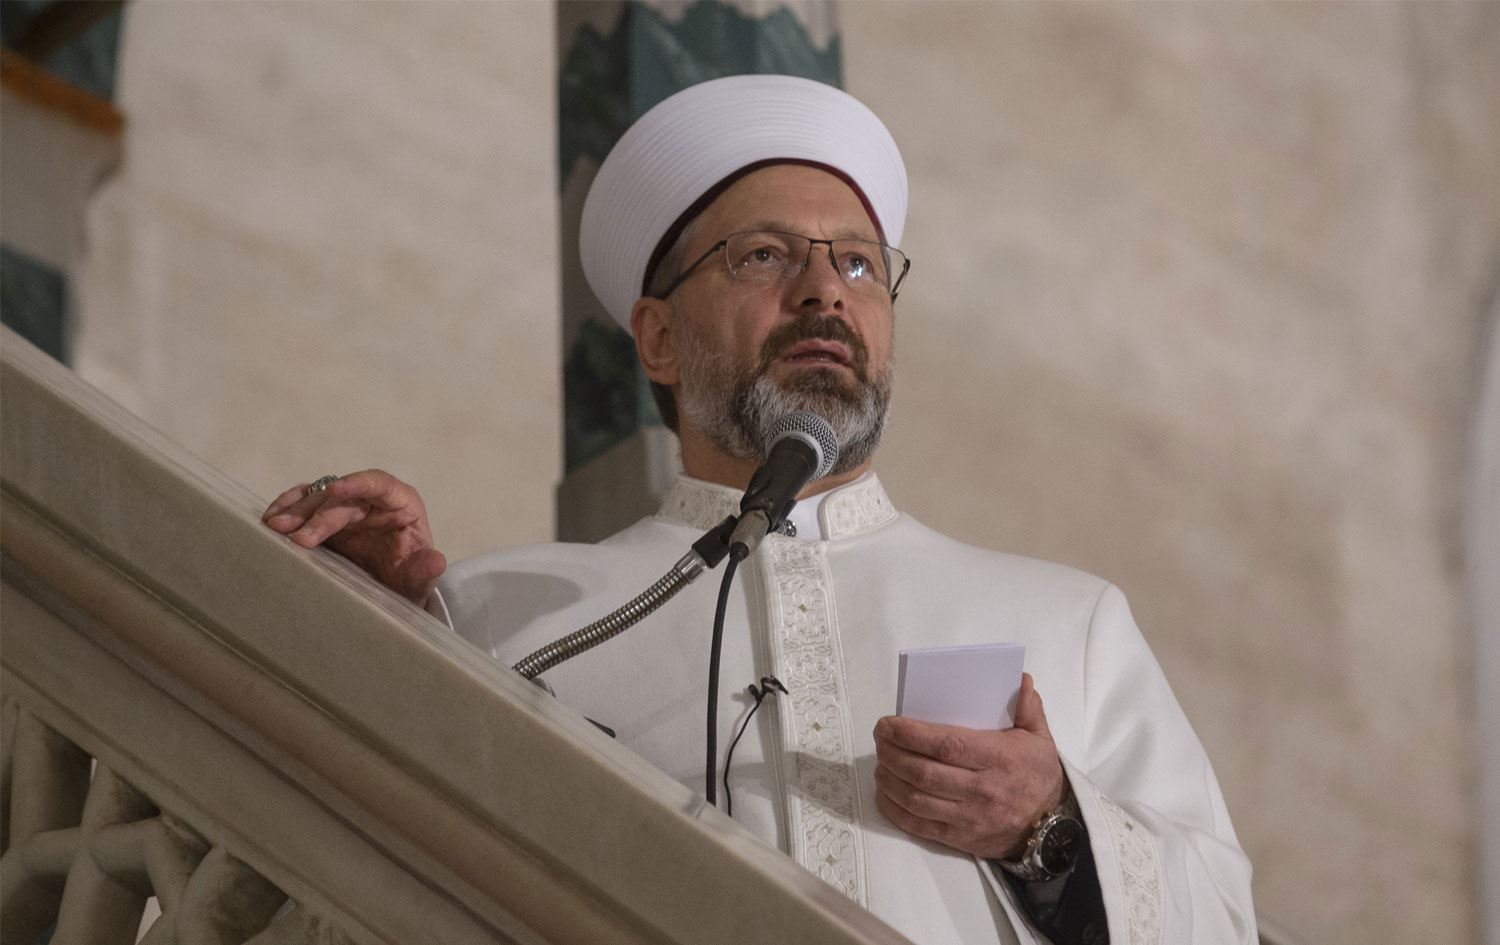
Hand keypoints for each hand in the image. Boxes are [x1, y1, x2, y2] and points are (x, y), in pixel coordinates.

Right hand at [261, 469, 445, 602]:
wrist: (393, 593)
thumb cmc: (409, 581)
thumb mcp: (419, 581)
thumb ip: (425, 571)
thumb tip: (436, 561)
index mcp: (401, 503)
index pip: (379, 483)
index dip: (356, 484)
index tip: (334, 492)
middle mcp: (372, 500)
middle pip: (341, 498)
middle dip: (316, 514)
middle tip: (293, 536)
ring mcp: (347, 507)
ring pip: (317, 498)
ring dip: (294, 511)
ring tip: (273, 528)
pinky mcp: (325, 519)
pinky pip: (303, 505)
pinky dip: (286, 510)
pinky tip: (269, 521)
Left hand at [873, 673, 1065, 859]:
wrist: (1052, 829)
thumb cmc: (1038, 776)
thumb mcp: (1041, 738)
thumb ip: (1029, 708)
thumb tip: (1021, 678)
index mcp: (1000, 759)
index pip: (947, 745)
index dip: (912, 734)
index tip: (889, 723)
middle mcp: (982, 790)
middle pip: (924, 772)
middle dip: (892, 753)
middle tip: (880, 738)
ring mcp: (969, 818)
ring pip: (916, 799)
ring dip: (889, 779)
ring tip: (880, 761)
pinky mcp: (959, 839)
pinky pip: (919, 826)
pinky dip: (894, 809)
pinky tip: (885, 792)